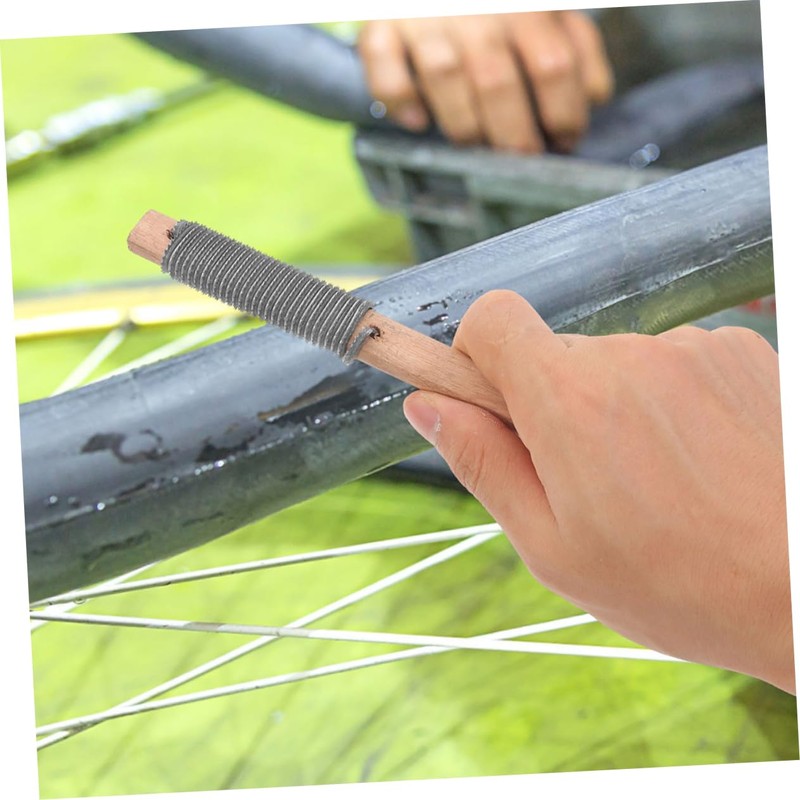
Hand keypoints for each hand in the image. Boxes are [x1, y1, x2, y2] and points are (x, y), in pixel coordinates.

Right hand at [358, 11, 613, 152]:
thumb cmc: (498, 4)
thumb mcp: (548, 8)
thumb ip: (577, 46)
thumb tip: (596, 96)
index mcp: (526, 4)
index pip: (553, 66)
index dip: (563, 114)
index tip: (564, 141)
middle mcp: (476, 11)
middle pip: (498, 83)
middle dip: (513, 137)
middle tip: (519, 159)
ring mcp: (426, 17)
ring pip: (445, 79)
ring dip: (463, 126)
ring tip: (475, 144)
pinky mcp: (382, 25)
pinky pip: (384, 68)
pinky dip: (400, 100)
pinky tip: (418, 123)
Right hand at [403, 291, 793, 693]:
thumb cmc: (678, 586)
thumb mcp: (552, 547)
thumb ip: (482, 463)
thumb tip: (427, 407)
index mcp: (570, 401)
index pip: (492, 319)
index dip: (475, 355)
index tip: (487, 402)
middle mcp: (629, 355)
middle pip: (553, 353)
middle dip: (550, 404)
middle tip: (584, 479)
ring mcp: (691, 348)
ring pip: (613, 362)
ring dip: (613, 408)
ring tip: (653, 482)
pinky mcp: (738, 351)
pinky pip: (670, 363)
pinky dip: (667, 402)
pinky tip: (696, 462)